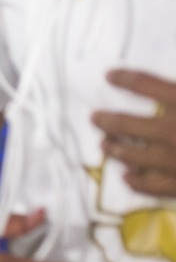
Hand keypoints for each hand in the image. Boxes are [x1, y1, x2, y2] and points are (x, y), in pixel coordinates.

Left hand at [93, 70, 175, 196]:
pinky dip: (137, 182)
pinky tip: (127, 177)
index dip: (126, 79)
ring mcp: (174, 160)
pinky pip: (152, 186)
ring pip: (133, 155)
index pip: (147, 85)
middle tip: (94, 118)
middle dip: (108, 121)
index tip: (110, 75)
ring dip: (116, 150)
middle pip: (128, 124)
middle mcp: (173, 130)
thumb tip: (169, 88)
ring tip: (105, 145)